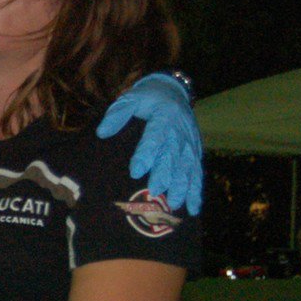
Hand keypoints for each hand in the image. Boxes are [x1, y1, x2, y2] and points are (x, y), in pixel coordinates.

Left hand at [96, 71, 203, 214]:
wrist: (173, 92)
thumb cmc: (147, 99)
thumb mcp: (131, 98)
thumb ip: (117, 114)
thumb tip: (102, 132)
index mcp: (164, 117)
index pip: (155, 137)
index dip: (146, 154)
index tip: (135, 171)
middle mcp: (180, 132)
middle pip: (172, 156)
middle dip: (164, 175)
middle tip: (155, 192)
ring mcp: (189, 143)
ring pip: (187, 167)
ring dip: (183, 187)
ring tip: (175, 204)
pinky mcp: (195, 152)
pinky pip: (197, 172)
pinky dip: (196, 190)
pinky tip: (193, 207)